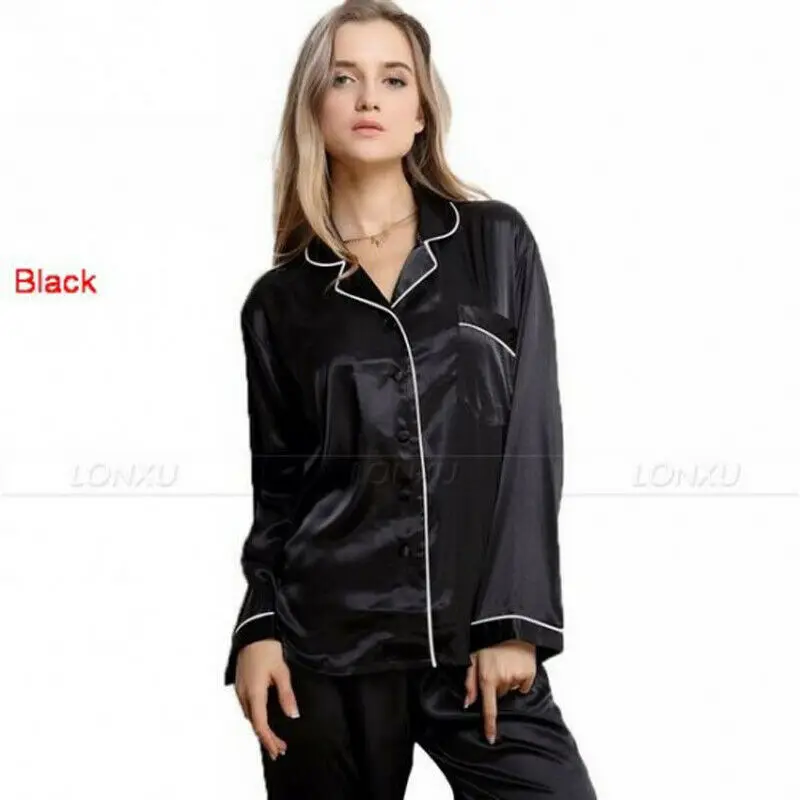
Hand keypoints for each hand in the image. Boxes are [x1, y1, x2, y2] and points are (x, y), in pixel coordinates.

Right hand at [234, 639, 299, 760]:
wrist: (253, 631)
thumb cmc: (268, 649)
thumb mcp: (281, 671)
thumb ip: (286, 695)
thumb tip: (292, 716)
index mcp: (254, 693)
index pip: (260, 725)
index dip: (269, 740)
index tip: (279, 750)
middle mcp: (243, 695)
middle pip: (253, 723)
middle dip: (266, 738)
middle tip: (279, 749)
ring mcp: (240, 689)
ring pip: (249, 716)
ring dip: (260, 728)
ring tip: (273, 738)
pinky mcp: (240, 684)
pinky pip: (247, 707)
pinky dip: (255, 717)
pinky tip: (263, 718)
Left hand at [463, 639, 536, 744]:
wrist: (510, 628)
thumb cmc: (490, 643)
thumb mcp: (473, 658)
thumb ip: (469, 682)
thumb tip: (467, 702)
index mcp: (487, 678)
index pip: (488, 707)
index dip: (489, 724)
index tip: (491, 739)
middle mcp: (502, 680)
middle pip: (499, 696)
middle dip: (496, 685)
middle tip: (496, 668)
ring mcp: (516, 678)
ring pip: (510, 690)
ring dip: (507, 681)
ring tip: (506, 664)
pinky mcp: (529, 675)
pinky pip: (523, 686)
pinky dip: (520, 680)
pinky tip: (516, 666)